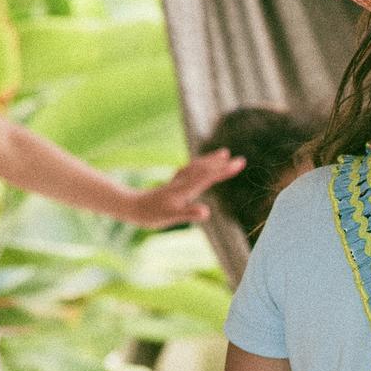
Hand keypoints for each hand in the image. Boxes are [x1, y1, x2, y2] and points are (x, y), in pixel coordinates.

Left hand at [125, 148, 246, 228]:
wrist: (131, 207)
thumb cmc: (152, 214)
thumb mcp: (171, 217)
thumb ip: (189, 213)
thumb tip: (207, 212)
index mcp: (185, 189)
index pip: (208, 176)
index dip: (224, 170)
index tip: (239, 163)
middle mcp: (182, 182)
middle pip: (205, 169)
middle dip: (222, 164)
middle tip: (240, 159)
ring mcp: (177, 181)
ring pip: (197, 167)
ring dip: (211, 160)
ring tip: (223, 153)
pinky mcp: (172, 184)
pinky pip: (189, 170)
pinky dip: (198, 165)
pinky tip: (198, 165)